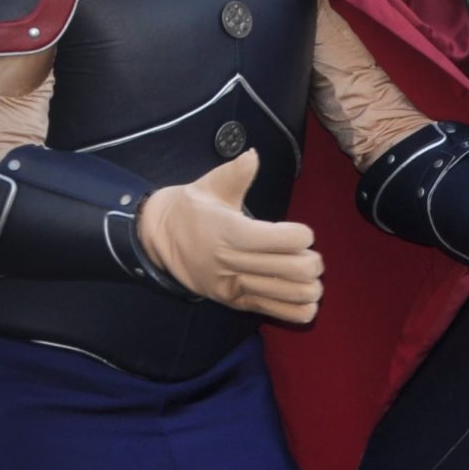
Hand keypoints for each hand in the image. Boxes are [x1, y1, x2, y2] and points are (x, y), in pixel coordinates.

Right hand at [137, 149, 322, 323]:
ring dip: (309, 286)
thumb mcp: (209, 185)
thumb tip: (253, 156)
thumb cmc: (192, 209)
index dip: (301, 236)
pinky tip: (308, 300)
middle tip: (310, 254)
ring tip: (310, 276)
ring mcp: (232, 287)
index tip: (303, 233)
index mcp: (228, 231)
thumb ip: (236, 173)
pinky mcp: (234, 303)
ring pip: (288, 294)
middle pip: (291, 269)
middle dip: (311, 262)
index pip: (279, 240)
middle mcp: (230, 262)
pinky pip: (275, 313)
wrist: (157, 240)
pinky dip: (299, 310)